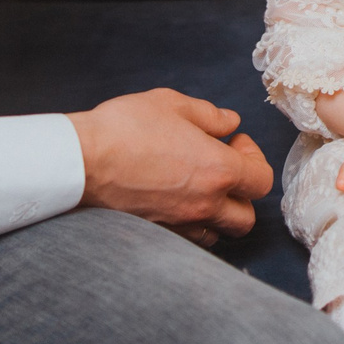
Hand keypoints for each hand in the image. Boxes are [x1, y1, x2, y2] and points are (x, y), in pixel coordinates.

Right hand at [70, 88, 273, 247]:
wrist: (81, 161)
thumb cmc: (126, 128)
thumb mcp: (172, 105)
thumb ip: (209, 115)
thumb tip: (230, 122)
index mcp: (218, 171)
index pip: (262, 181)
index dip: (254, 159)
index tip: (232, 143)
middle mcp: (204, 205)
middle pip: (246, 218)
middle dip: (241, 195)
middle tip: (220, 169)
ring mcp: (180, 225)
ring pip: (217, 234)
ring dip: (216, 213)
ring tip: (196, 186)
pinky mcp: (157, 235)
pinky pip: (187, 239)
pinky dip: (190, 224)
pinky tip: (173, 199)